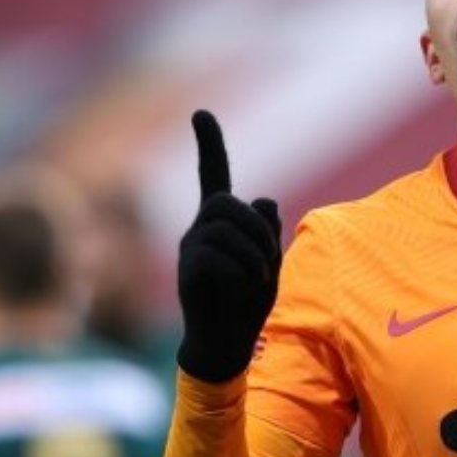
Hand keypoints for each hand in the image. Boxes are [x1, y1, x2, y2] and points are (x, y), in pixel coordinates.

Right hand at [176, 110, 281, 382]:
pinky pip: (222, 256)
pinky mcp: (188, 269)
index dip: (209, 145)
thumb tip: (265, 199)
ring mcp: (190, 248)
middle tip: (265, 262)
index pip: (213, 175)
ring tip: (255, 280)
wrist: (227, 343)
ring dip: (255, 254)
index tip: (200, 113)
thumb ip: (266, 229)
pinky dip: (244, 273)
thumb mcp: (268, 260)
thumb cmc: (248, 301)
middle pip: (229, 202)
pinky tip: (239, 289)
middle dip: (257, 230)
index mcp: (219, 222)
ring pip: (228, 227)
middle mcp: (198, 228)